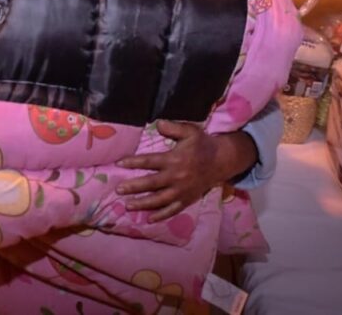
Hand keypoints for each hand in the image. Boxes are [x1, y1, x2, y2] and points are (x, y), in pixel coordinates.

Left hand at [116, 121, 255, 221]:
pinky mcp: (187, 199)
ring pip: (160, 200)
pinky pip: (173, 210)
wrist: (222, 160)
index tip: (119, 163)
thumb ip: (173, 127)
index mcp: (174, 159)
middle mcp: (176, 177)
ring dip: (143, 203)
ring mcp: (182, 190)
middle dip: (134, 187)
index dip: (134, 162)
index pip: (150, 161)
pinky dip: (162, 215)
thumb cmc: (202, 144)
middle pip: (152, 183)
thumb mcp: (190, 131)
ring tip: (128, 206)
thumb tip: (157, 123)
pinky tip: (149, 219)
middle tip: (119, 190)